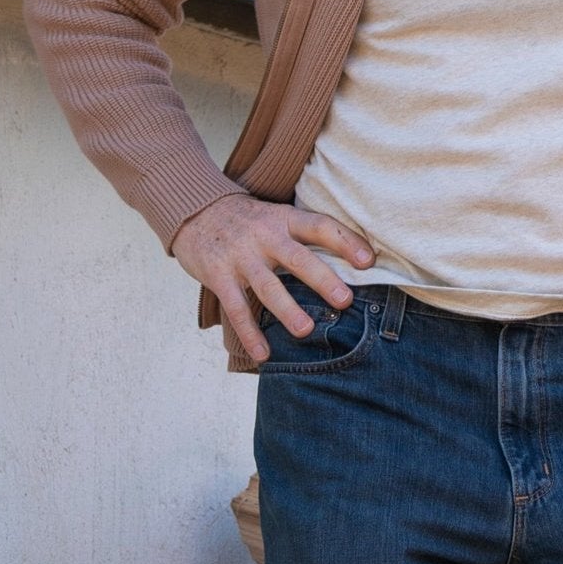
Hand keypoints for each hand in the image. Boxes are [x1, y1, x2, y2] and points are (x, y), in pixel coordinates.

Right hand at [173, 195, 375, 365]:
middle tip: (344, 300)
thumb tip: (353, 262)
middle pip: (297, 258)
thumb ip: (303, 237)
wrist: (193, 210)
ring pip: (267, 286)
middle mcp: (264, 236)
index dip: (346, 241)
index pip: (320, 226)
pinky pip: (236, 308)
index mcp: (284, 220)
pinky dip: (249, 332)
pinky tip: (263, 353)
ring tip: (305, 330)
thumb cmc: (246, 221)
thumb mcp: (275, 216)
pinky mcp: (218, 275)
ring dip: (287, 309)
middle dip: (322, 279)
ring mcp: (240, 256)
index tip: (368, 261)